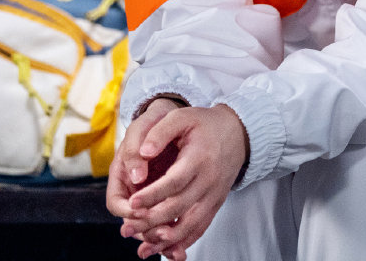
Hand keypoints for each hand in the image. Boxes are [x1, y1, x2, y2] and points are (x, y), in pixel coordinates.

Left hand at [106, 100, 247, 260]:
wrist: (238, 133)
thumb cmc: (205, 124)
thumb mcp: (182, 117)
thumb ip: (160, 132)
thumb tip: (143, 152)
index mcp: (199, 158)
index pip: (174, 181)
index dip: (153, 194)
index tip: (132, 204)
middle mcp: (209, 180)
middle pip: (179, 207)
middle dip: (151, 221)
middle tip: (127, 229)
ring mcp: (214, 195)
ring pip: (191, 224)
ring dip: (166, 239)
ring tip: (143, 248)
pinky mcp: (216, 204)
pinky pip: (201, 228)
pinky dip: (184, 241)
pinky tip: (167, 251)